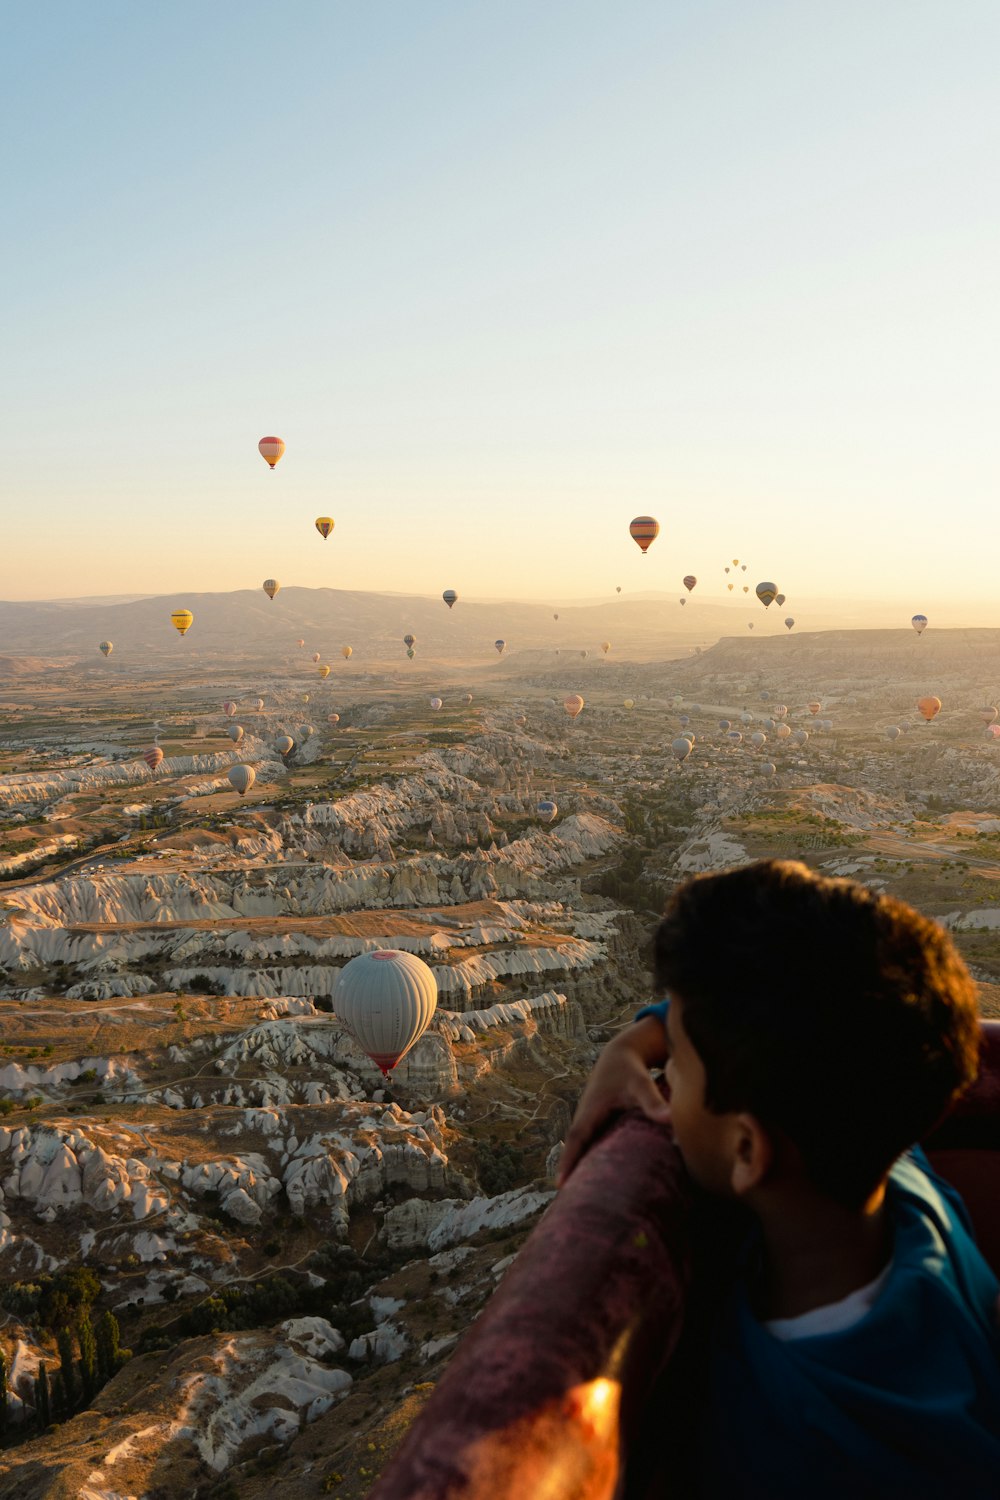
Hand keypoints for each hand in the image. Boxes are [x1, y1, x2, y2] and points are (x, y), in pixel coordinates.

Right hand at [557, 1017, 670, 1186]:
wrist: (622, 1054)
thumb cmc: (631, 1069)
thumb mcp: (641, 1083)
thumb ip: (654, 1101)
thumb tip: (670, 1120)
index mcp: (590, 1110)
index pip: (576, 1139)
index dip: (568, 1161)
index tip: (560, 1185)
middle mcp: (585, 1118)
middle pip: (575, 1150)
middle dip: (570, 1174)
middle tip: (566, 1205)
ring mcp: (590, 1122)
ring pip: (582, 1150)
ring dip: (578, 1171)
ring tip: (577, 1202)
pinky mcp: (598, 1125)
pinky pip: (590, 1146)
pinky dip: (589, 1162)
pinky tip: (595, 1182)